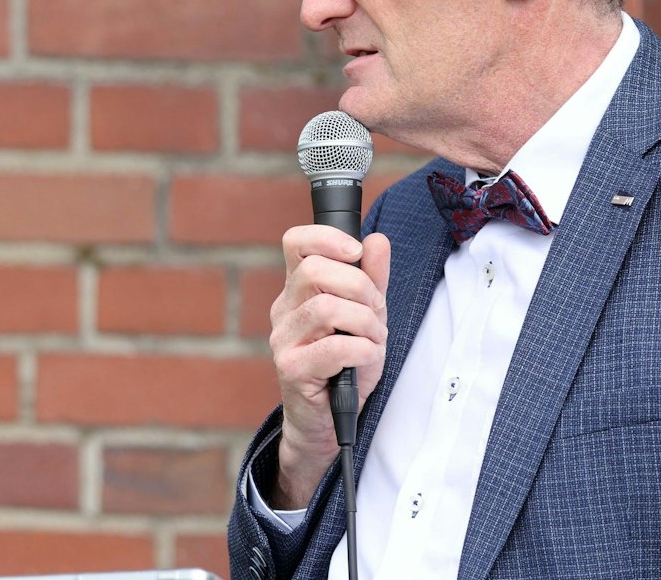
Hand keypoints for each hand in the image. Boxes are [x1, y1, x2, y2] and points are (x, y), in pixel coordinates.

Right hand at [266, 224, 390, 508]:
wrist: (329, 422)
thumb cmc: (345, 367)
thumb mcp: (366, 317)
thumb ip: (372, 279)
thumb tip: (376, 240)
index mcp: (298, 290)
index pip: (296, 243)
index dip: (326, 237)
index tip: (356, 252)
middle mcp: (284, 310)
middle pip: (313, 271)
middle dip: (360, 288)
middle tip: (376, 312)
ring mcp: (283, 339)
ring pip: (326, 308)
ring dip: (365, 323)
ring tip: (374, 340)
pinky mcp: (291, 368)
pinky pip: (334, 347)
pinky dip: (362, 350)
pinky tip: (366, 359)